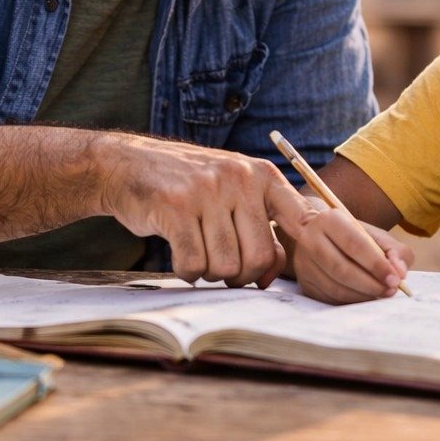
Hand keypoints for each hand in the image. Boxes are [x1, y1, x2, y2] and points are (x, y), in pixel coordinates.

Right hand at [94, 135, 315, 287]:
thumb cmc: (189, 187)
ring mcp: (207, 191)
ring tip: (199, 254)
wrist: (129, 165)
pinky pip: (193, 264)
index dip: (310, 248)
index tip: (301, 266)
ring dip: (211, 273)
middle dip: (241, 275)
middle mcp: (239, 178)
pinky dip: (187, 271)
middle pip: (259, 257)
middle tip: (224, 267)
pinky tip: (181, 256)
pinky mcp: (175, 207)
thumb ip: (262, 227)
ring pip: (226, 265)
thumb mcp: (233, 192)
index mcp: (262, 174)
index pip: (303, 218)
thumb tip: (272, 274)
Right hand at [292, 208, 413, 303]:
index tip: (395, 279)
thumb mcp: (376, 236)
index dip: (376, 265)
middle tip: (390, 291)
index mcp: (330, 220)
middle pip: (341, 269)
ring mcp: (304, 264)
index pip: (354, 244)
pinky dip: (351, 302)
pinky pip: (329, 299)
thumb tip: (400, 272)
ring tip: (381, 295)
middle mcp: (310, 240)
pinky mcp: (304, 284)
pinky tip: (365, 298)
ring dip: (362, 296)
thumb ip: (394, 250)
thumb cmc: (355, 238)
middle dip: (370, 284)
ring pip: (334, 287)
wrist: (324, 238)